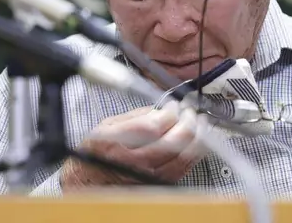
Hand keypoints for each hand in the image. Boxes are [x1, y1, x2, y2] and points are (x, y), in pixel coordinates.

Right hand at [60, 102, 208, 189]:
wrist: (89, 183)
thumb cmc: (96, 154)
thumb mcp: (107, 126)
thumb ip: (136, 116)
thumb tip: (163, 108)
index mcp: (116, 144)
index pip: (153, 126)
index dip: (169, 113)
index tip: (174, 105)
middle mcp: (133, 164)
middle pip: (173, 142)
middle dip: (188, 122)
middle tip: (190, 112)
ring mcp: (148, 178)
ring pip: (183, 158)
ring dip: (198, 137)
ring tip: (202, 124)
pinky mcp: (158, 186)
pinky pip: (184, 169)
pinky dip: (195, 153)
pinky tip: (198, 141)